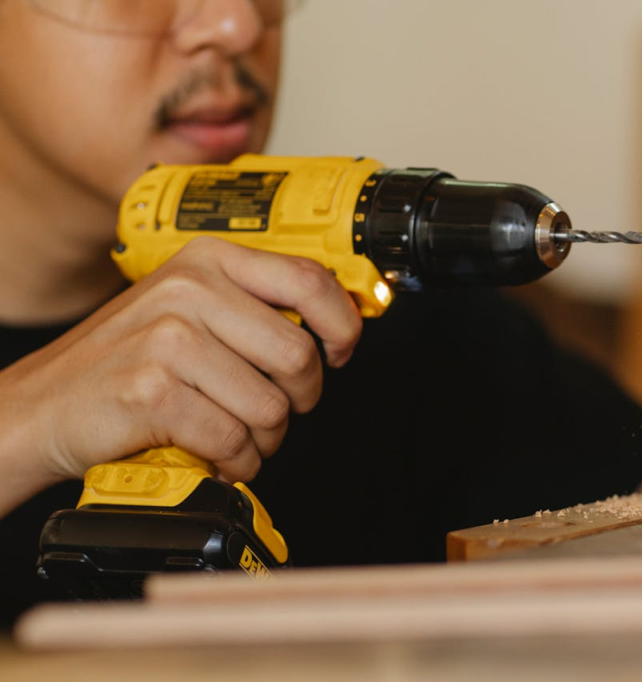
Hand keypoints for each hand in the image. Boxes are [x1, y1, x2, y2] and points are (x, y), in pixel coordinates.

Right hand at [1, 237, 361, 491]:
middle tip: (276, 410)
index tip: (342, 350)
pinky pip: (233, 440)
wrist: (42, 405)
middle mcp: (190, 291)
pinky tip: (216, 454)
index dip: (342, 323)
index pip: (309, 279)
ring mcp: (168, 339)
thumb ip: (252, 307)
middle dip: (300, 398)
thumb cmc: (124, 361)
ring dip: (264, 438)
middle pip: (298, 354)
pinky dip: (235, 462)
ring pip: (270, 407)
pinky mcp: (152, 390)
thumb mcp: (187, 309)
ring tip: (238, 435)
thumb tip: (333, 323)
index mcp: (208, 261)